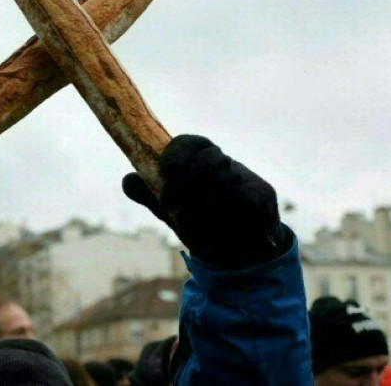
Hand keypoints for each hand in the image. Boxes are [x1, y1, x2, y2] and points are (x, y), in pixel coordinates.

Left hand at [122, 135, 288, 269]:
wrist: (235, 247)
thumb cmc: (198, 220)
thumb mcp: (169, 208)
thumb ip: (147, 193)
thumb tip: (128, 180)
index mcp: (198, 158)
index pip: (188, 143)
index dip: (176, 153)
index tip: (165, 169)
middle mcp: (222, 162)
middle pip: (206, 160)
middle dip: (185, 183)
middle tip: (169, 205)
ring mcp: (244, 176)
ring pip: (223, 182)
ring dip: (204, 206)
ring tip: (194, 224)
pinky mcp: (263, 194)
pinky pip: (244, 198)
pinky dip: (229, 215)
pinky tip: (220, 228)